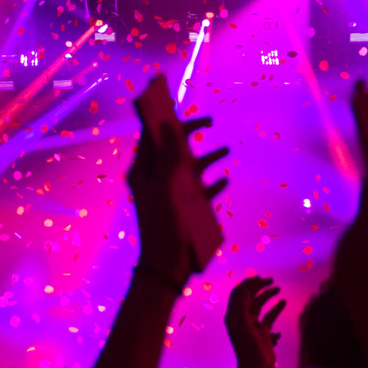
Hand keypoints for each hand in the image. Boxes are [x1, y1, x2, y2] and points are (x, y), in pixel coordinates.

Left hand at [126, 75, 226, 285]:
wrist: (167, 268)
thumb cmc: (161, 226)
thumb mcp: (165, 187)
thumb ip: (169, 157)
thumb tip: (171, 127)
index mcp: (142, 172)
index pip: (151, 137)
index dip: (161, 117)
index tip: (172, 99)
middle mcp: (156, 180)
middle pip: (172, 149)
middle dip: (189, 135)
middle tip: (208, 120)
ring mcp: (172, 195)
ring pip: (190, 169)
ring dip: (207, 158)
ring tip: (225, 150)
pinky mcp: (186, 211)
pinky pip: (201, 192)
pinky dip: (212, 184)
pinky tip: (223, 181)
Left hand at [223, 275, 284, 367]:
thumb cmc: (248, 348)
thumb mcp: (243, 325)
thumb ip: (242, 306)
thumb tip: (245, 287)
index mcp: (233, 316)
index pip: (239, 293)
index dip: (248, 283)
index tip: (261, 278)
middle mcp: (241, 319)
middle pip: (249, 297)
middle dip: (259, 286)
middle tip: (271, 280)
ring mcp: (252, 326)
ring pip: (259, 305)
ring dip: (268, 295)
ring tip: (278, 288)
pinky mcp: (263, 333)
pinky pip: (269, 316)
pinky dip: (275, 308)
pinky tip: (283, 302)